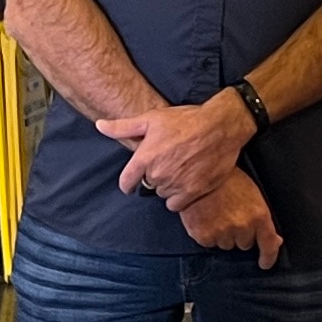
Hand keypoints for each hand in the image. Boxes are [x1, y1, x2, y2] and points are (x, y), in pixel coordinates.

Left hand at [102, 88, 252, 209]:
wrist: (220, 126)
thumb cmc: (186, 119)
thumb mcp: (152, 118)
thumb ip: (123, 127)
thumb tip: (100, 126)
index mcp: (145, 157)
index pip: (126, 182)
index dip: (128, 183)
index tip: (131, 183)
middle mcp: (158, 174)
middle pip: (148, 185)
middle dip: (154, 176)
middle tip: (167, 161)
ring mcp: (176, 184)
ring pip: (163, 194)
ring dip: (168, 185)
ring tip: (179, 169)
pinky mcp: (193, 192)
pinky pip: (176, 204)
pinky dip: (179, 196)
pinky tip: (186, 182)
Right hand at [177, 170, 281, 268]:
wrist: (199, 171)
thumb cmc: (227, 178)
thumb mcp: (252, 193)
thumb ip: (262, 219)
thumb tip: (275, 240)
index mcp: (258, 216)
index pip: (268, 244)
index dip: (268, 257)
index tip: (265, 263)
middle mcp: (242, 228)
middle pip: (245, 244)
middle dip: (240, 234)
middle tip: (231, 216)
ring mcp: (222, 233)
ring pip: (226, 244)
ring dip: (223, 235)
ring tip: (216, 214)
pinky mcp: (204, 236)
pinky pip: (209, 243)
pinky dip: (207, 234)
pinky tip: (205, 217)